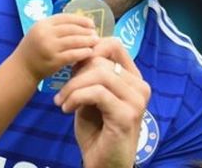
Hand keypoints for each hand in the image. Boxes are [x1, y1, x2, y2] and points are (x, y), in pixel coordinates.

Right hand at [16, 13, 97, 84]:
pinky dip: (83, 52)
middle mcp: (45, 34)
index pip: (66, 18)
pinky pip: (73, 54)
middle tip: (96, 33)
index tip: (91, 23)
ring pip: (74, 41)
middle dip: (86, 31)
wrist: (22, 69)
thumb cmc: (34, 49)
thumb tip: (80, 21)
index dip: (80, 19)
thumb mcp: (40, 32)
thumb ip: (55, 26)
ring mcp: (49, 47)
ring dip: (87, 40)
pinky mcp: (54, 61)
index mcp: (42, 24)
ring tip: (96, 41)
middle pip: (72, 29)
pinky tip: (90, 52)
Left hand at [54, 37, 150, 167]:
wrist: (104, 165)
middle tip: (62, 93)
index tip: (72, 69)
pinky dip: (76, 97)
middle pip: (101, 60)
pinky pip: (96, 93)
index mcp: (133, 79)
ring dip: (73, 87)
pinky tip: (66, 109)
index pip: (114, 45)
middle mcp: (140, 86)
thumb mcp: (92, 97)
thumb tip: (80, 53)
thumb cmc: (97, 132)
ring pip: (98, 74)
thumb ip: (91, 76)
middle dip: (75, 74)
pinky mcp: (126, 115)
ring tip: (61, 101)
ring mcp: (136, 100)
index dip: (90, 50)